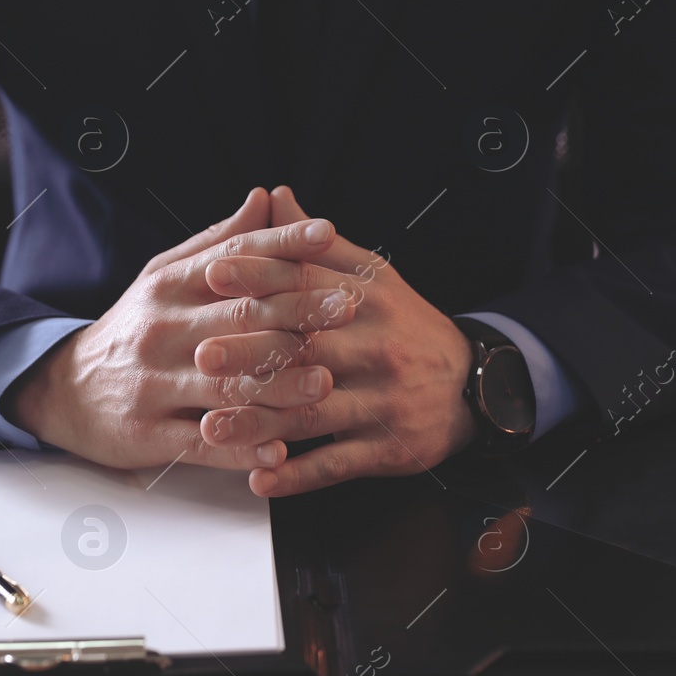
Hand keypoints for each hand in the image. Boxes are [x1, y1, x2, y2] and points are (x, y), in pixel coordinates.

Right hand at [6, 188, 358, 470]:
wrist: (64, 390)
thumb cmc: (134, 329)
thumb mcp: (165, 277)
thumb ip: (219, 243)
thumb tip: (265, 198)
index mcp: (171, 286)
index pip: (232, 257)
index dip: (281, 244)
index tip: (327, 233)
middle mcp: (162, 329)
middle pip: (237, 318)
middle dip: (296, 312)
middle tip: (346, 308)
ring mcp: (154, 383)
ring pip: (224, 383)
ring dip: (278, 385)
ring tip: (324, 383)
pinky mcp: (147, 433)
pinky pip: (201, 443)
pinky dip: (240, 449)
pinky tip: (279, 453)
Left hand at [196, 186, 477, 495]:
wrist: (473, 386)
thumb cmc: (405, 327)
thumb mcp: (372, 277)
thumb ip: (317, 246)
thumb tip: (273, 197)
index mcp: (368, 300)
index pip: (308, 283)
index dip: (260, 277)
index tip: (214, 274)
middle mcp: (377, 347)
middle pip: (307, 349)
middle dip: (252, 354)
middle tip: (202, 356)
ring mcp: (384, 401)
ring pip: (316, 412)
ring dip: (262, 423)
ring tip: (213, 428)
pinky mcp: (391, 448)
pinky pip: (339, 464)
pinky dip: (298, 475)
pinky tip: (261, 478)